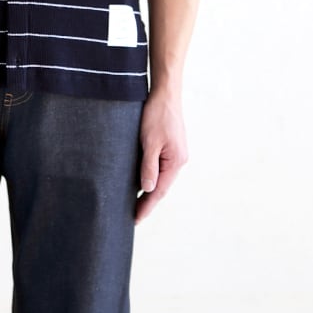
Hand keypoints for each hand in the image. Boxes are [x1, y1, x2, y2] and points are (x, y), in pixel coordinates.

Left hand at [135, 90, 187, 223]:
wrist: (165, 93)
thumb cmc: (157, 115)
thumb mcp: (149, 142)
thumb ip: (149, 167)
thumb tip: (148, 189)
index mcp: (176, 162)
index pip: (159, 191)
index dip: (147, 206)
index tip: (135, 219)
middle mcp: (179, 160)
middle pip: (161, 187)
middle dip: (148, 202)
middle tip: (133, 217)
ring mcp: (176, 154)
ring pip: (161, 178)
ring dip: (149, 191)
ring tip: (135, 204)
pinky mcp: (171, 147)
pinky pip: (161, 168)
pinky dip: (151, 178)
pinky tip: (142, 183)